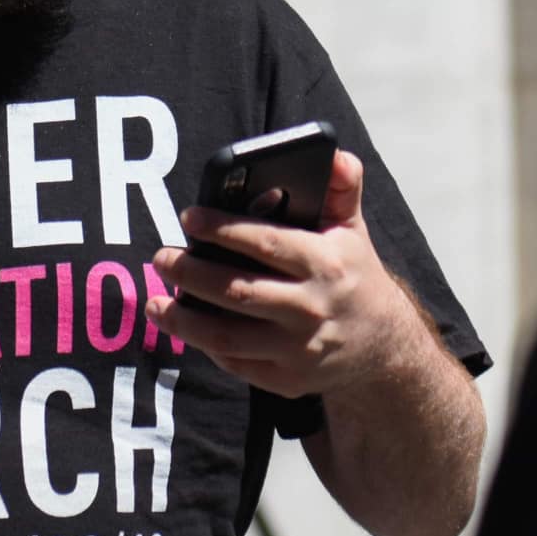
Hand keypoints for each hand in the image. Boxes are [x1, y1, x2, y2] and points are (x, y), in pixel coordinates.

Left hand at [147, 151, 414, 400]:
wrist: (382, 345)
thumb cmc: (351, 273)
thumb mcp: (352, 228)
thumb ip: (341, 186)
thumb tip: (332, 155)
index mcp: (326, 265)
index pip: (267, 243)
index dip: (223, 229)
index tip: (188, 217)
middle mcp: (312, 309)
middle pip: (238, 292)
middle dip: (191, 273)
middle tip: (160, 257)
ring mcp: (299, 350)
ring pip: (228, 336)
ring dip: (183, 320)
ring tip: (154, 303)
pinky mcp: (288, 380)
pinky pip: (236, 363)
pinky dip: (204, 345)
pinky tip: (185, 326)